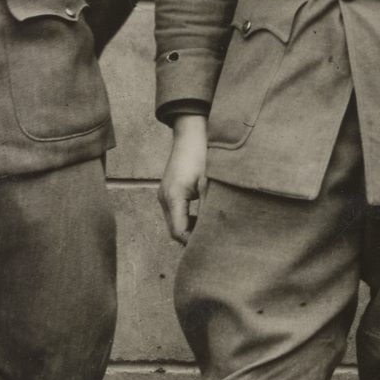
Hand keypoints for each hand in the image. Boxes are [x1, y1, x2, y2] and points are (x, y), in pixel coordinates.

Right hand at [159, 115, 208, 243]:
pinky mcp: (169, 191)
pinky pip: (175, 213)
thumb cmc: (203, 154)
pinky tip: (203, 218)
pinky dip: (187, 219)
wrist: (192, 133)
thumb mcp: (210, 183)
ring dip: (189, 229)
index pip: (178, 232)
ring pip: (174, 223)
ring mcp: (164, 194)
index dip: (193, 242)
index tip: (210, 247)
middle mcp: (164, 198)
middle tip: (213, 243)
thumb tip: (216, 229)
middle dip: (191, 239)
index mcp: (173, 197)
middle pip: (174, 230)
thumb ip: (210, 206)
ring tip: (210, 231)